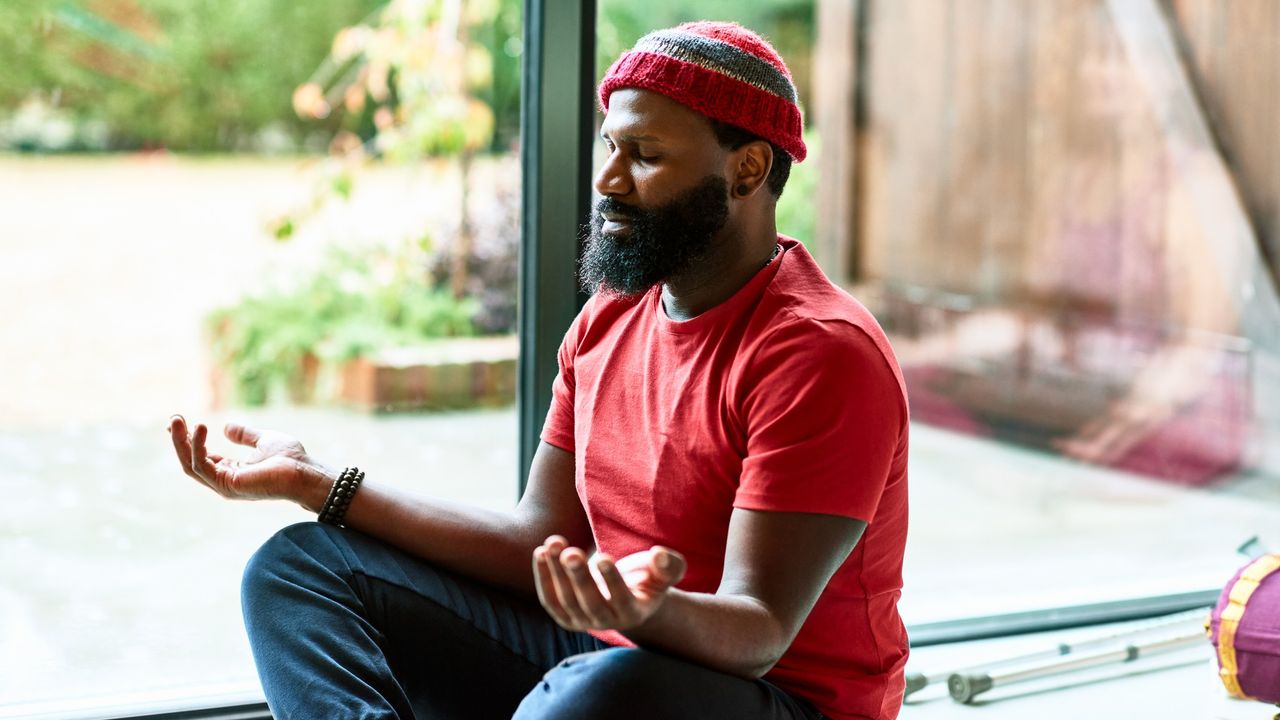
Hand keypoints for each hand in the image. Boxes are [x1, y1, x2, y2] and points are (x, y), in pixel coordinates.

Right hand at [168, 414, 325, 504]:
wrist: (305, 472)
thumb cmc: (291, 459)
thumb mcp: (264, 440)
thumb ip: (245, 435)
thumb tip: (226, 426)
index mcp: (231, 472)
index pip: (201, 457)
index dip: (187, 439)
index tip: (178, 421)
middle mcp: (224, 481)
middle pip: (190, 461)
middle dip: (179, 440)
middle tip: (173, 418)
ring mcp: (224, 485)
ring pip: (190, 464)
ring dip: (181, 442)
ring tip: (177, 419)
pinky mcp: (228, 484)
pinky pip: (203, 466)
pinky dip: (197, 447)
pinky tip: (199, 428)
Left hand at [532, 535, 685, 632]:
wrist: (628, 595)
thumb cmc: (649, 577)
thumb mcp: (666, 572)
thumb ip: (669, 565)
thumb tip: (659, 555)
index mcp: (634, 612)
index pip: (621, 599)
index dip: (612, 580)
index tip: (602, 557)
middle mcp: (607, 622)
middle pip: (589, 603)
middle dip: (579, 577)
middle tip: (570, 552)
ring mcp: (583, 621)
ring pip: (566, 600)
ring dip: (556, 572)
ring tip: (553, 543)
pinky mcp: (564, 616)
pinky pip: (550, 599)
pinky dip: (543, 577)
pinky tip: (541, 552)